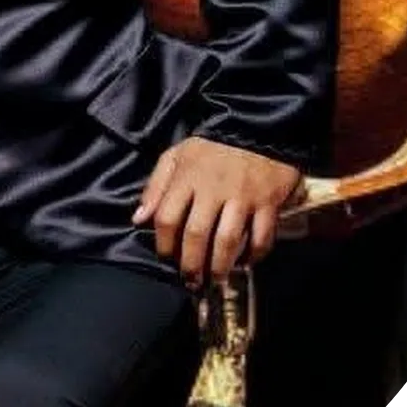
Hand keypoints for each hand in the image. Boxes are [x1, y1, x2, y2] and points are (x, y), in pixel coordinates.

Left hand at [133, 137, 301, 287]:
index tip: (166, 259)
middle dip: (191, 264)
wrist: (257, 126)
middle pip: (197, 235)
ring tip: (215, 280)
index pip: (167, 218)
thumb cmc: (211, 146)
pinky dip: (255, 255)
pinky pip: (263, 236)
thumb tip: (138, 219)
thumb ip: (155, 186)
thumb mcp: (176, 156)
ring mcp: (242, 197)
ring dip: (220, 266)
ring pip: (228, 240)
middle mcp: (213, 189)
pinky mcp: (268, 201)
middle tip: (191, 280)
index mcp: (186, 177)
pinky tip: (246, 264)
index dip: (164, 244)